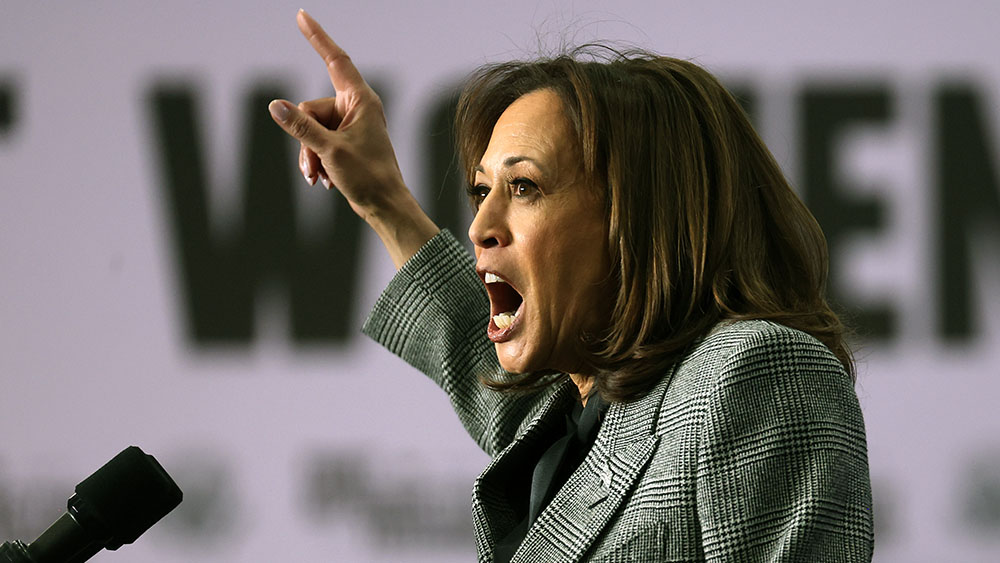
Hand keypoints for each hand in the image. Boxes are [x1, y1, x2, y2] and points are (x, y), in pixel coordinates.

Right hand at [268, 10, 437, 267]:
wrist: (385, 206)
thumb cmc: (369, 177)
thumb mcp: (330, 151)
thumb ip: (301, 127)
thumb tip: (275, 106)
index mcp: (362, 101)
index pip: (335, 60)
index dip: (318, 37)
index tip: (302, 15)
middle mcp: (356, 108)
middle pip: (311, 108)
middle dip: (305, 138)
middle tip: (315, 165)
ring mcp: (350, 125)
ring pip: (310, 128)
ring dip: (310, 154)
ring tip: (320, 177)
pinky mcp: (345, 142)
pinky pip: (317, 141)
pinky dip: (317, 160)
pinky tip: (324, 180)